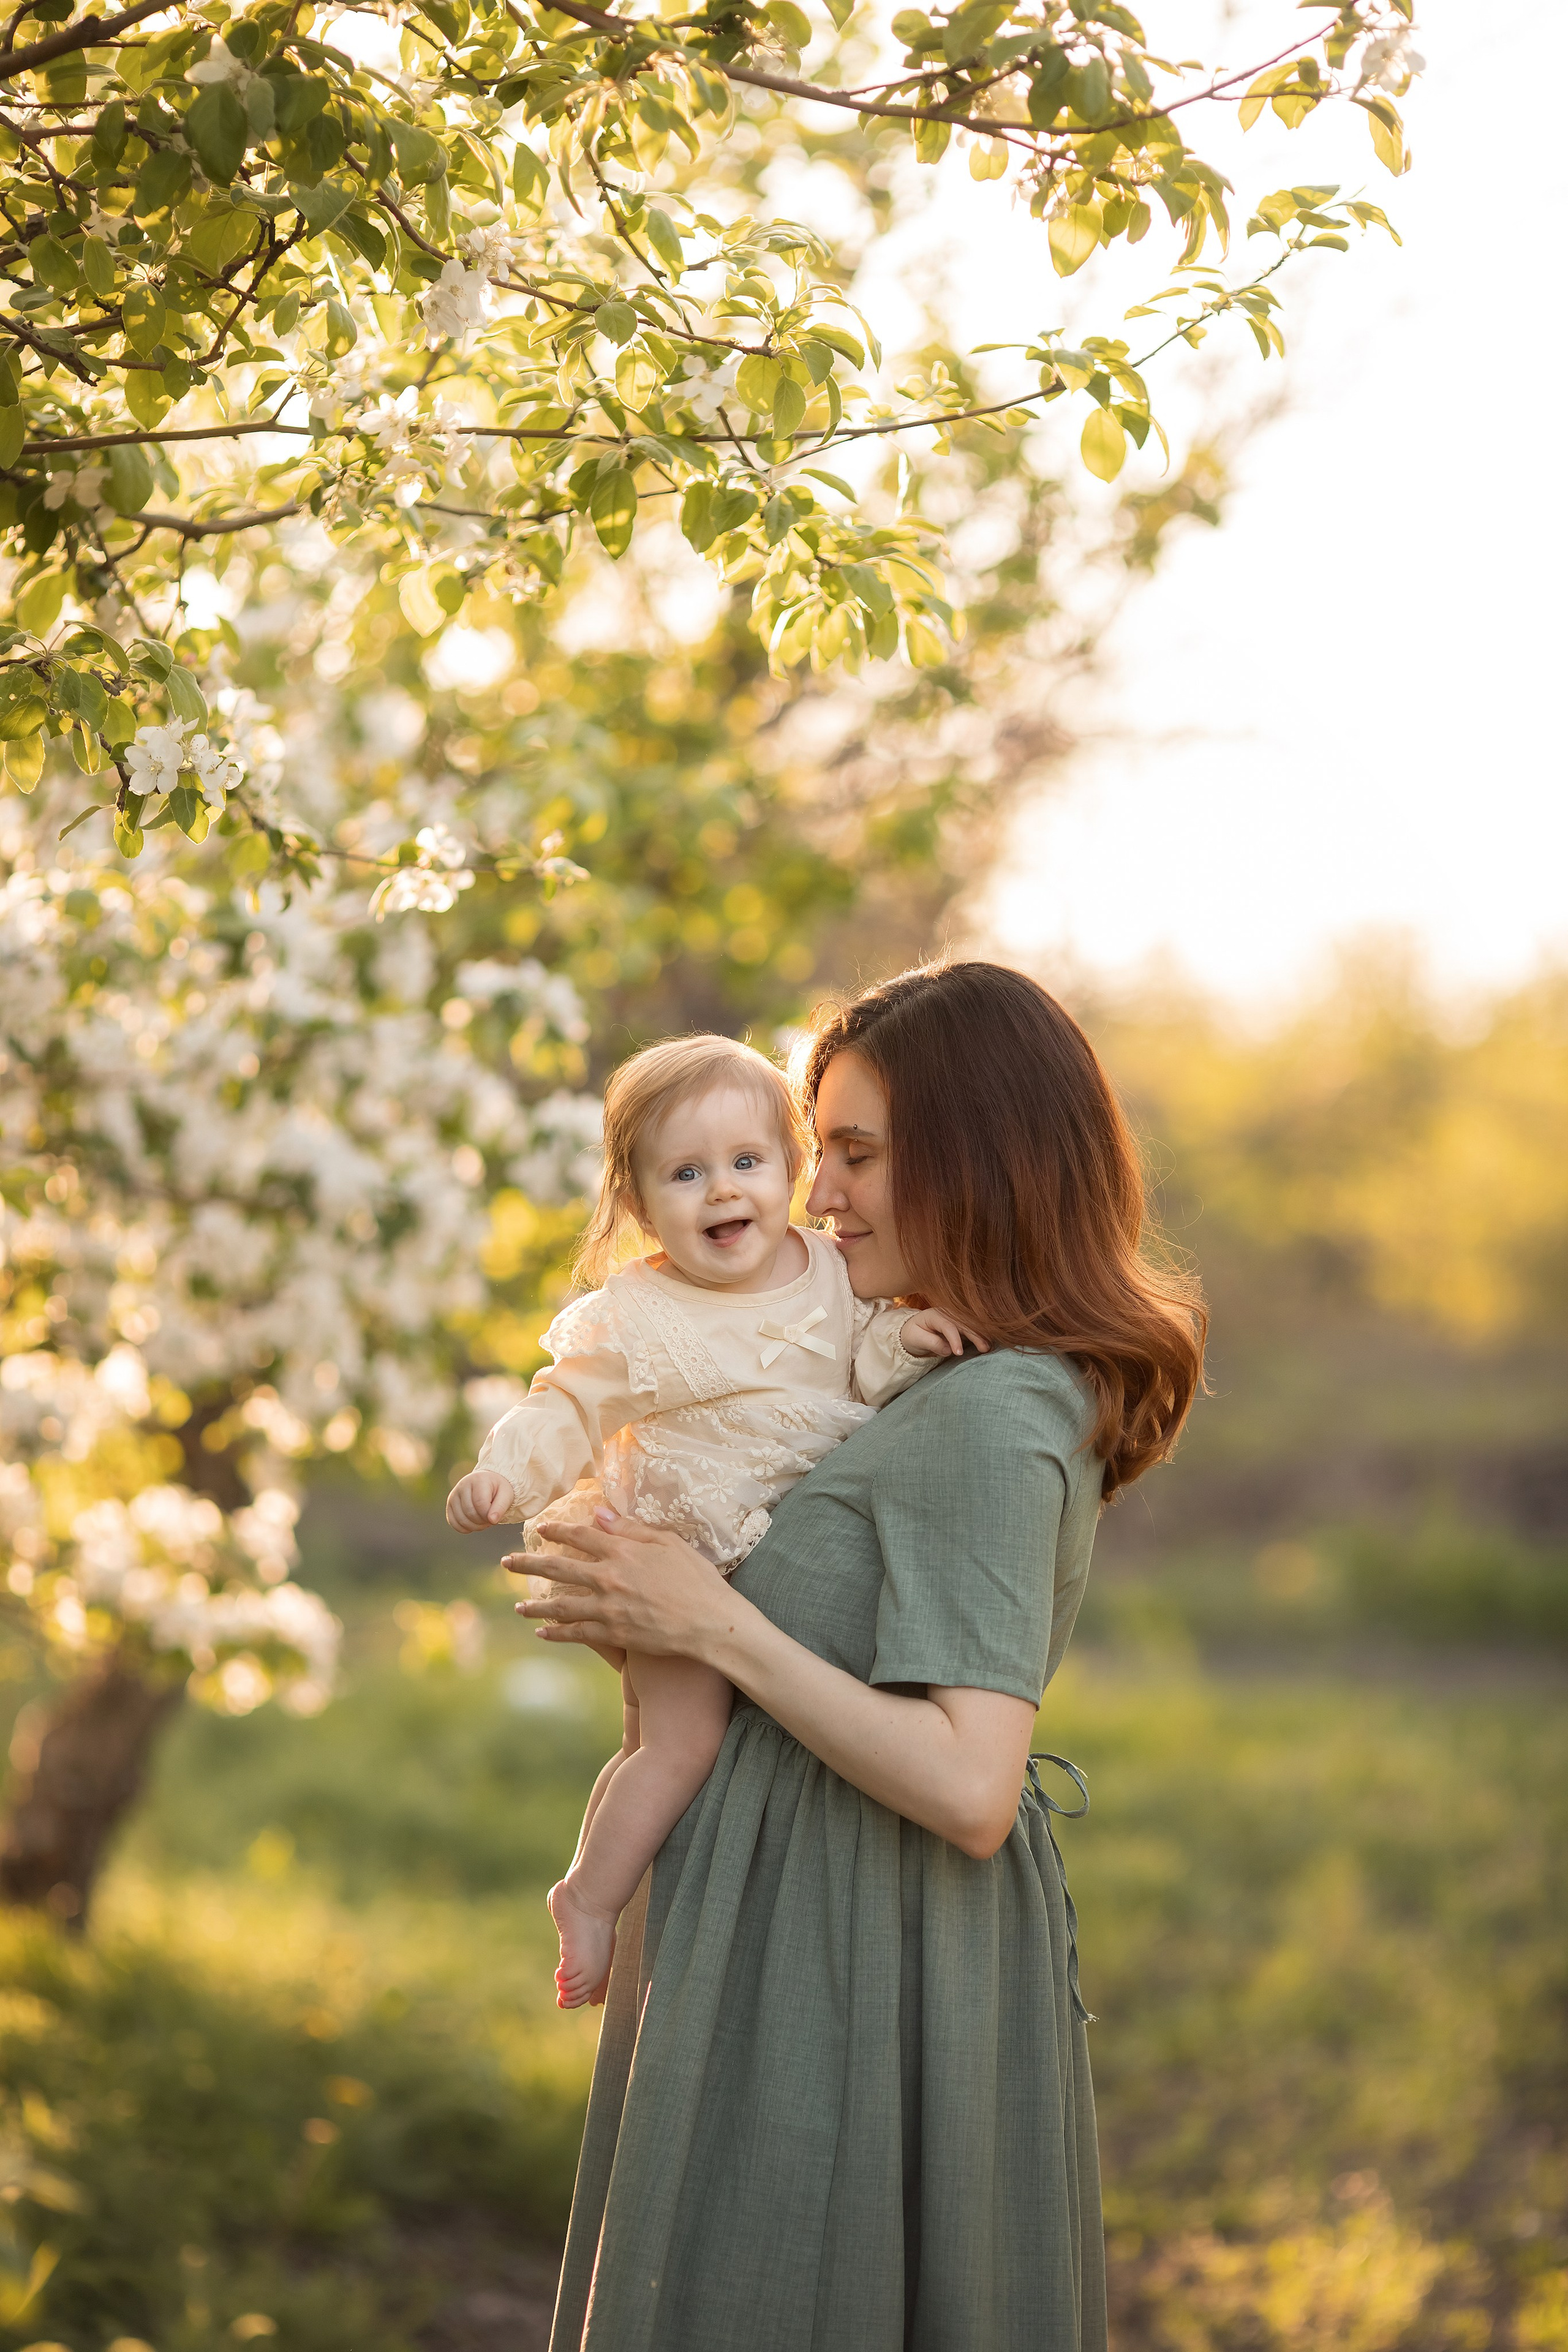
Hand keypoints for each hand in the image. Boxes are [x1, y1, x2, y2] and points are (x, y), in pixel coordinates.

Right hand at [446, 1468, 515, 1530]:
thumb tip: (492, 1520)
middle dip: (483, 1521)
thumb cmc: (498, 1490)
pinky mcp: (449, 1504)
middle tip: (490, 1518)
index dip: (489, 1515)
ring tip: (483, 1520)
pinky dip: (465, 1528)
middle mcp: (462, 1485)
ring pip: (461, 1520)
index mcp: (478, 1480)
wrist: (489, 1484)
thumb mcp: (506, 1495)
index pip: (480, 1503)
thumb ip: (500, 1507)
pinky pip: (454, 1523)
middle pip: (470, 1513)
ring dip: (475, 1526)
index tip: (495, 1515)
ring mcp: (454, 1495)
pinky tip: (474, 1523)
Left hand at [509, 1510, 730, 1659]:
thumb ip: (630, 1529)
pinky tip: (541, 1631)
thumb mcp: (668, 1542)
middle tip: (506, 1563)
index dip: (557, 1531)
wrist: (710, 1621)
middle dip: (528, 1564)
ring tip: (516, 1604)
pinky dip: (555, 1633)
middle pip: (558, 1567)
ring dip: (535, 1605)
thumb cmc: (696, 1578)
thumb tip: (598, 1513)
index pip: (580, 1536)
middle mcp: (609, 1577)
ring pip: (560, 1604)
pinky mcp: (613, 1633)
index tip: (540, 1529)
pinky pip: (576, 1633)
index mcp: (622, 1550)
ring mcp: (608, 1607)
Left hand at [899, 1308, 989, 1359]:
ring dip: (981, 1334)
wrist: (914, 1330)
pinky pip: (972, 1329)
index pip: (948, 1326)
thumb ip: (931, 1343)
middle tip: (984, 1349)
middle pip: (964, 1323)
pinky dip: (981, 1335)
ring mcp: (956, 1318)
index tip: (959, 1353)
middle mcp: (948, 1313)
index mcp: (935, 1315)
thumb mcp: (916, 1339)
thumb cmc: (914, 1335)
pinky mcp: (961, 1325)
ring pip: (971, 1324)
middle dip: (975, 1335)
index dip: (955, 1339)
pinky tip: (988, 1343)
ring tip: (989, 1347)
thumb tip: (948, 1350)